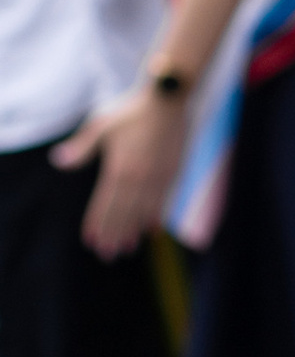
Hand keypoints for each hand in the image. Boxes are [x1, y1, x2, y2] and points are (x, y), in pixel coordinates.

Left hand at [54, 86, 190, 255]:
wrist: (168, 102)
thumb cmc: (131, 111)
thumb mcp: (101, 125)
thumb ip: (82, 147)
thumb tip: (58, 161)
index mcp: (119, 168)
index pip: (105, 203)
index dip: (97, 222)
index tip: (91, 240)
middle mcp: (139, 178)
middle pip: (124, 213)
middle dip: (114, 235)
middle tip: (107, 255)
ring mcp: (158, 178)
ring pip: (143, 212)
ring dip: (133, 231)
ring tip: (127, 249)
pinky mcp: (173, 174)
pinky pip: (162, 202)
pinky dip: (155, 218)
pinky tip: (151, 230)